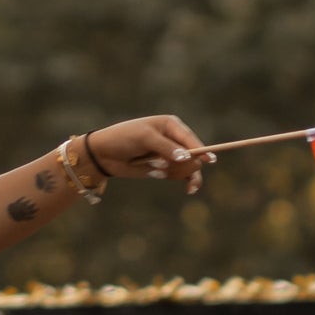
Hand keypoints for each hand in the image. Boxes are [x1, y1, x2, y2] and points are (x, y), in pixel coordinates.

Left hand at [82, 116, 212, 194]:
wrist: (105, 154)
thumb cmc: (123, 138)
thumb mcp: (143, 138)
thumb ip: (165, 147)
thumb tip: (187, 157)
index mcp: (171, 125)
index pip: (190, 138)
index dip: (200, 149)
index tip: (209, 160)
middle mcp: (174, 139)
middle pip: (193, 154)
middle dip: (182, 164)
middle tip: (161, 165)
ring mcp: (172, 154)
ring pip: (189, 167)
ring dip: (175, 172)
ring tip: (154, 170)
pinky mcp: (167, 168)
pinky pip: (182, 175)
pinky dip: (183, 180)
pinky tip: (189, 189)